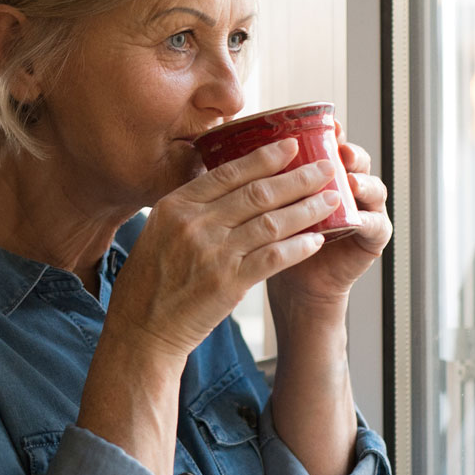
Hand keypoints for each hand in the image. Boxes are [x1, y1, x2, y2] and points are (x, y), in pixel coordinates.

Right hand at [106, 138, 340, 360]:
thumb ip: (190, 208)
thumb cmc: (150, 281)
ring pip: (271, 222)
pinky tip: (317, 240)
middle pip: (256, 193)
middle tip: (326, 168)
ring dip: (307, 209)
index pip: (228, 173)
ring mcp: (212, 253)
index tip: (291, 146)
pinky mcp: (229, 283)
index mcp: (175, 206)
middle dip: (297, 178)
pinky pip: (274, 257)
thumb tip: (228, 185)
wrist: (142, 328)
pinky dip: (298, 246)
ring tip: (332, 200)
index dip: (264, 158)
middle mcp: (194, 224)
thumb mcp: (158, 232)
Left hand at [267, 137, 391, 309]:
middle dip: (348, 151)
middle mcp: (345, 186)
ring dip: (363, 181)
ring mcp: (363, 209)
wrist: (292, 284)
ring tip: (350, 180)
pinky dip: (367, 219)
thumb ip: (258, 178)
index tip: (321, 124)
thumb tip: (221, 144)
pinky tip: (356, 217)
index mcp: (320, 174)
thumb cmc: (274, 240)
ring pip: (372, 187)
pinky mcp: (372, 238)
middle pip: (354, 160)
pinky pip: (375, 224)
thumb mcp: (265, 206)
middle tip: (339, 147)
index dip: (327, 133)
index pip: (328, 145)